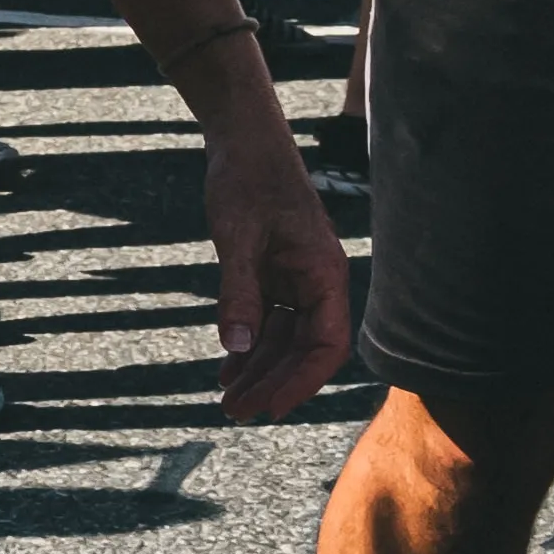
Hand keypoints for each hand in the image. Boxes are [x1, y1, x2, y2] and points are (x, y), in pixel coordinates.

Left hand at [202, 112, 353, 422]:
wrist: (242, 140)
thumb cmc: (247, 180)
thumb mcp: (237, 237)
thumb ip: (238, 292)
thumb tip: (235, 346)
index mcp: (324, 275)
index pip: (326, 345)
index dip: (301, 382)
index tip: (271, 408)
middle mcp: (317, 283)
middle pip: (303, 349)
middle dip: (272, 383)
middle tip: (236, 412)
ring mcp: (296, 280)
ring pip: (282, 338)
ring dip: (257, 368)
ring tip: (227, 399)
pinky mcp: (275, 273)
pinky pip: (266, 319)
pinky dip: (248, 342)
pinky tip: (228, 365)